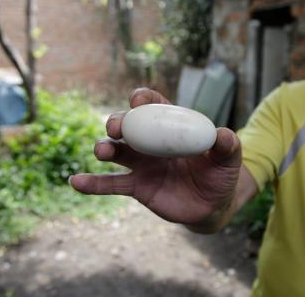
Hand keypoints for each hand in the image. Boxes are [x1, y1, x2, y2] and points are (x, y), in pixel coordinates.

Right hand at [69, 88, 242, 228]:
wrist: (212, 205)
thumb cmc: (220, 174)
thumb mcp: (228, 159)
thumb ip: (227, 146)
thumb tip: (223, 135)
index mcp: (171, 127)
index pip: (154, 107)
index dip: (143, 100)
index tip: (137, 100)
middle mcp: (151, 141)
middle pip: (128, 126)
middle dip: (119, 122)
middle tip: (118, 127)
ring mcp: (141, 163)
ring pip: (116, 151)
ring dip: (105, 147)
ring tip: (102, 151)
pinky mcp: (136, 186)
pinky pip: (110, 184)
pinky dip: (92, 184)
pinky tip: (75, 182)